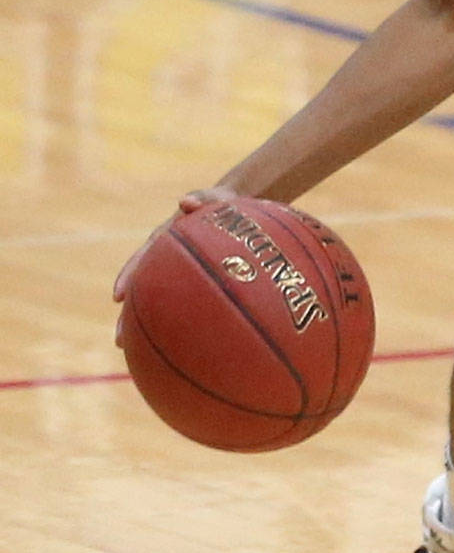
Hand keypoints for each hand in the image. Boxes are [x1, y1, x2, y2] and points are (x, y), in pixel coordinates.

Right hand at [112, 187, 241, 346]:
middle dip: (130, 315)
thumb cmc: (226, 203)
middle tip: (120, 340)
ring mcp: (180, 271)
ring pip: (160, 301)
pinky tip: (184, 350)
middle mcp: (167, 258)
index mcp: (168, 238)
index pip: (144, 258)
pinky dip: (181, 324)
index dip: (129, 275)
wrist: (237, 208)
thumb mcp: (218, 198)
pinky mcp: (196, 281)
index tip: (117, 297)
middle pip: (144, 289)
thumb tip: (185, 201)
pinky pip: (186, 304)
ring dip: (149, 326)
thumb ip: (204, 198)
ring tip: (141, 355)